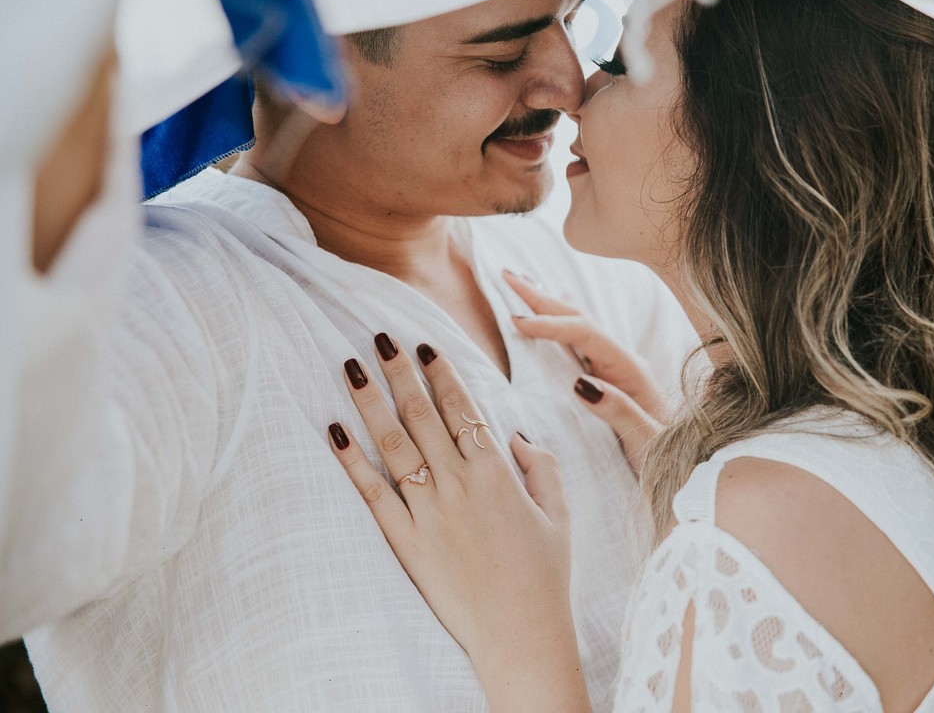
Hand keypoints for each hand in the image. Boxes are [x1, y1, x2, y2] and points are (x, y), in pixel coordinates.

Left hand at [328, 337, 589, 711]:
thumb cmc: (545, 576)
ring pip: (394, 444)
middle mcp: (461, 484)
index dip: (441, 374)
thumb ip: (541, 466)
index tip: (422, 346)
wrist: (521, 634)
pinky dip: (352, 461)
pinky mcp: (407, 543)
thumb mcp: (560, 513)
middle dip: (400, 373)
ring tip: (351, 367)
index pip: (464, 409)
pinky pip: (373, 494)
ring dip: (371, 402)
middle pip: (423, 415)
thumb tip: (515, 435)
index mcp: (499, 473)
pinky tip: (334, 431)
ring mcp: (430, 513)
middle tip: (379, 337)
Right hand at [504, 270, 664, 473]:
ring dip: (548, 302)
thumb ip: (619, 411)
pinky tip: (556, 306)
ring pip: (578, 324)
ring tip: (521, 281)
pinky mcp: (610, 377)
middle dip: (542, 296)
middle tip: (507, 275)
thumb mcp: (648, 441)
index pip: (586, 334)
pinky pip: (581, 340)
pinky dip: (561, 319)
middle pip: (580, 318)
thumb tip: (582, 383)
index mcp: (631, 370)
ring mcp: (617, 367)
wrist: (692, 465)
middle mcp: (623, 361)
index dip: (551, 325)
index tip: (517, 321)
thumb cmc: (672, 458)